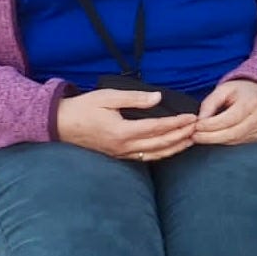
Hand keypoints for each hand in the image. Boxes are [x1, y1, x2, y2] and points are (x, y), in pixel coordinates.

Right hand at [57, 89, 196, 161]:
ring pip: (154, 155)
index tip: (191, 118)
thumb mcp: (108, 97)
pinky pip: (144, 158)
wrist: (59, 124)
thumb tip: (157, 98)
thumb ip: (135, 98)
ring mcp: (120, 154)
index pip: (157, 128)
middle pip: (160, 144)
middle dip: (181, 136)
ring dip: (174, 148)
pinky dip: (160, 154)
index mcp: (122, 132)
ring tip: (190, 140)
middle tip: (197, 128)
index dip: (176, 124)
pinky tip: (170, 149)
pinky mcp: (117, 156)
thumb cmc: (83, 108)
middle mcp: (123, 146)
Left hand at [194, 79, 256, 145]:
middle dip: (210, 137)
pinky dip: (223, 141)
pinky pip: (237, 142)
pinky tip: (214, 137)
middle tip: (194, 136)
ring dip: (215, 140)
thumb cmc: (240, 91)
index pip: (229, 119)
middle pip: (232, 133)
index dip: (211, 125)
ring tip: (200, 137)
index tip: (196, 126)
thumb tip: (200, 120)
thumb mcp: (223, 89)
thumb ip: (210, 103)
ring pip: (233, 140)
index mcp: (250, 102)